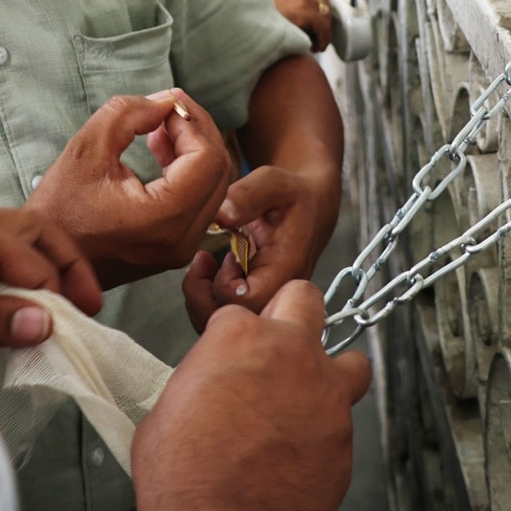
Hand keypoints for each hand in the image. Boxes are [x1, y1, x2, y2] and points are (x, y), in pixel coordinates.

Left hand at [0, 207, 101, 347]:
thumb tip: (47, 321)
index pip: (32, 258)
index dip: (62, 292)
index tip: (82, 328)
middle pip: (28, 230)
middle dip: (63, 262)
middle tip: (87, 303)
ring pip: (3, 235)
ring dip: (36, 262)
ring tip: (55, 299)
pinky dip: (5, 266)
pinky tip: (2, 295)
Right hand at [27, 90, 234, 287]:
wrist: (47, 261)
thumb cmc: (58, 209)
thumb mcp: (85, 149)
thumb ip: (128, 114)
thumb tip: (167, 102)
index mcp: (163, 220)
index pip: (206, 159)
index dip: (191, 122)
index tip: (165, 103)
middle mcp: (182, 241)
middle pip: (219, 172)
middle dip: (198, 131)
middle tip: (168, 106)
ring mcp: (181, 249)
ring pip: (213, 186)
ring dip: (194, 149)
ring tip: (160, 125)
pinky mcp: (175, 248)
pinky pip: (199, 201)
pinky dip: (188, 170)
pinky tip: (162, 150)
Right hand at [132, 281, 372, 510]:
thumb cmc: (185, 478)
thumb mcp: (166, 410)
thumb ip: (200, 379)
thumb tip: (209, 385)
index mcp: (237, 337)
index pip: (238, 312)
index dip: (230, 337)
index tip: (227, 358)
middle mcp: (289, 352)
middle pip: (304, 298)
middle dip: (291, 313)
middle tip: (278, 345)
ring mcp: (325, 393)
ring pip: (349, 359)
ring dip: (329, 372)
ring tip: (307, 397)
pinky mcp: (345, 436)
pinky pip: (345, 417)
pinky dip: (327, 425)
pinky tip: (302, 446)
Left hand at [181, 163, 338, 329]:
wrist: (309, 209)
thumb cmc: (293, 196)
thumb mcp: (275, 183)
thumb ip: (249, 195)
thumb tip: (221, 213)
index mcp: (288, 269)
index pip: (250, 300)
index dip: (225, 285)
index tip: (225, 257)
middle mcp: (280, 294)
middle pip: (234, 324)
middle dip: (204, 296)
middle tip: (201, 264)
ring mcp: (268, 302)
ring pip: (225, 327)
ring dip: (201, 299)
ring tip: (202, 267)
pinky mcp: (256, 303)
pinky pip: (224, 318)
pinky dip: (206, 299)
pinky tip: (207, 272)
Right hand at [247, 0, 339, 51]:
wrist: (238, 24)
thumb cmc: (252, 17)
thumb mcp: (274, 1)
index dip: (318, 9)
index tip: (316, 23)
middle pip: (323, 2)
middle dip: (321, 21)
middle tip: (316, 36)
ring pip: (324, 16)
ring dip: (321, 32)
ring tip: (315, 43)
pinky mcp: (302, 12)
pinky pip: (322, 27)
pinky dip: (322, 39)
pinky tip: (315, 47)